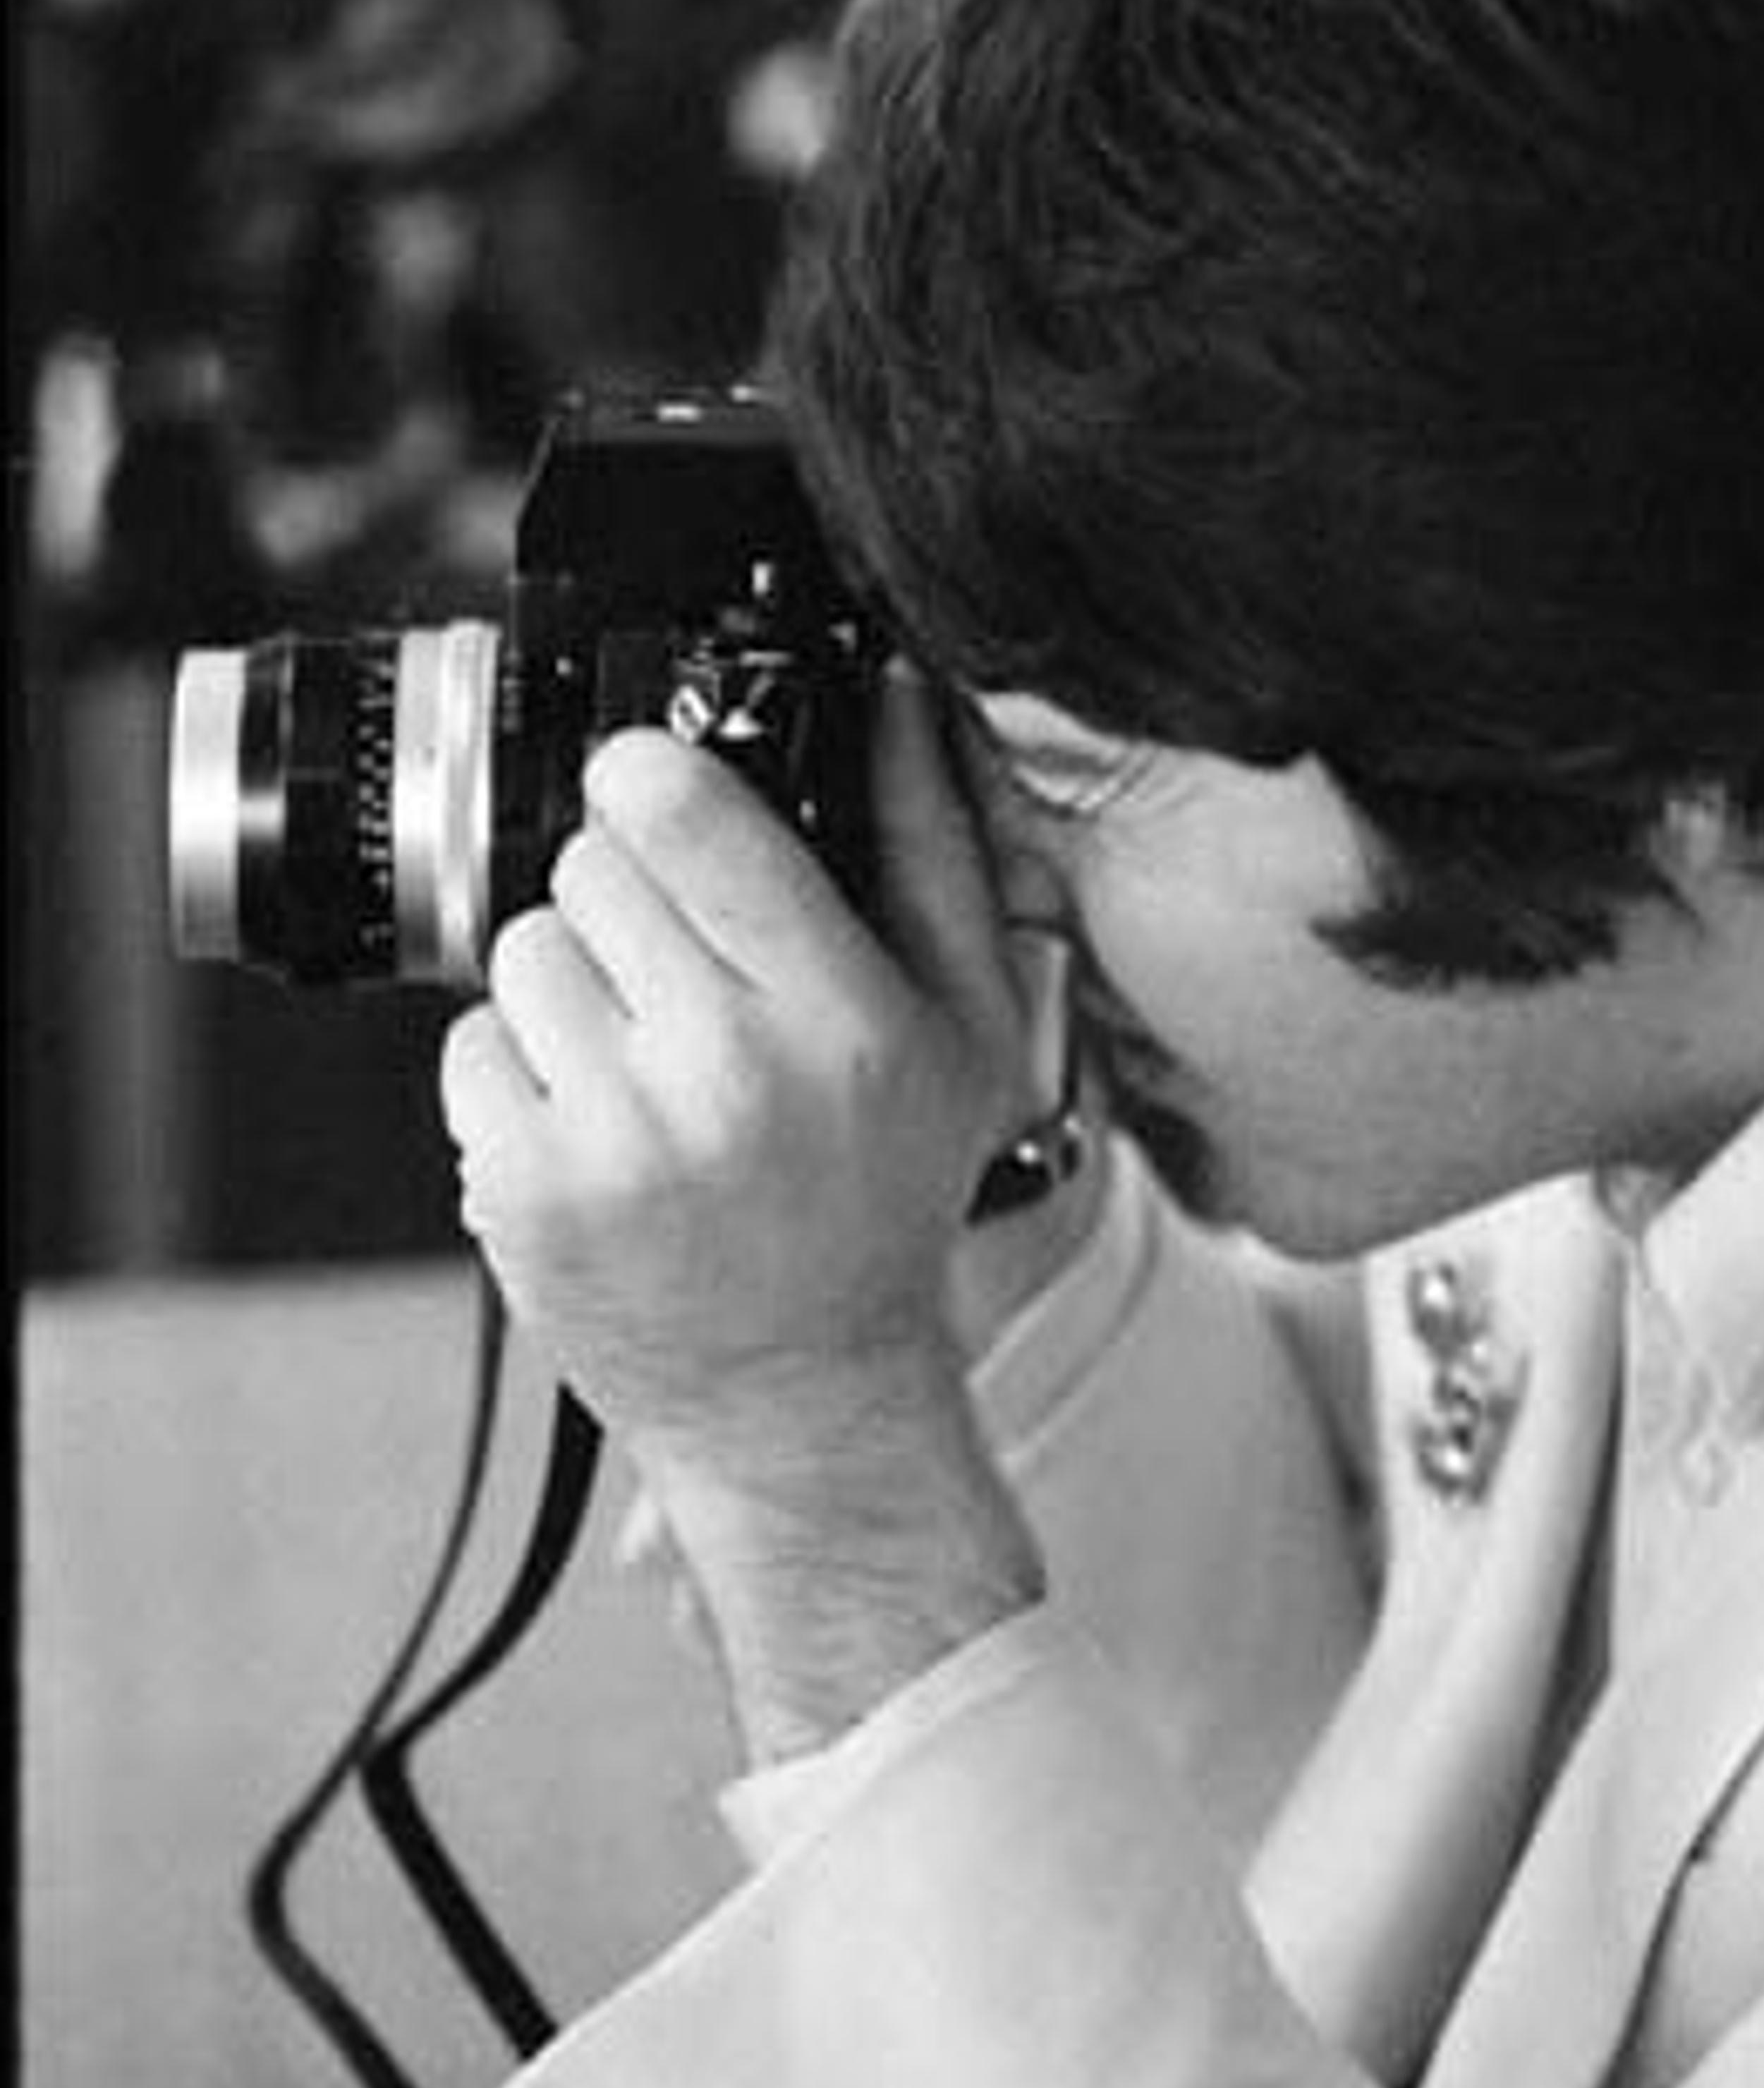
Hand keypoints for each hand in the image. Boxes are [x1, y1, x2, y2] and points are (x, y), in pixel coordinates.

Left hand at [440, 671, 1049, 1746]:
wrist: (801, 1398)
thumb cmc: (884, 1207)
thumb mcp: (966, 1029)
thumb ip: (933, 848)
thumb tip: (889, 688)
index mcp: (840, 1016)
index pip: (677, 809)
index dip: (651, 782)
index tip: (659, 805)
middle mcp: (724, 1072)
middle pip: (590, 866)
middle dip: (625, 903)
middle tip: (682, 987)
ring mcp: (613, 1138)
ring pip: (523, 953)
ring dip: (571, 993)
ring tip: (645, 1072)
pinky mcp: (525, 1192)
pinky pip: (473, 1049)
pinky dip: (519, 1080)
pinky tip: (598, 1133)